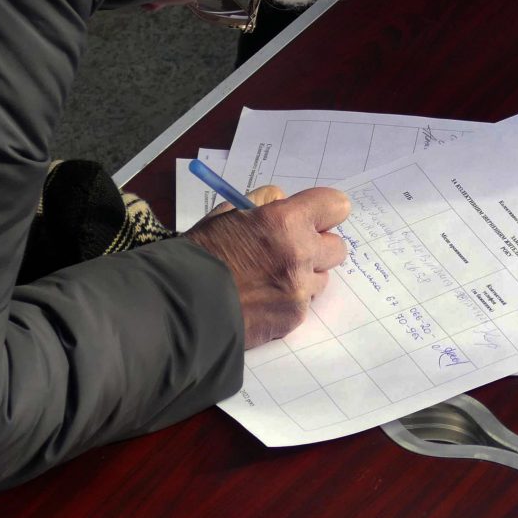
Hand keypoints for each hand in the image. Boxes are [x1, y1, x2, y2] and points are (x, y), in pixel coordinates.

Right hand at [186, 186, 350, 347]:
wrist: (181, 307)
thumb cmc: (200, 254)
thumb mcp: (227, 214)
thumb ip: (263, 203)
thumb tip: (283, 200)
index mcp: (285, 221)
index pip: (336, 205)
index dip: (324, 211)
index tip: (313, 217)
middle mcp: (300, 254)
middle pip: (337, 246)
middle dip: (317, 246)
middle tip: (290, 250)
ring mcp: (300, 289)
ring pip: (322, 278)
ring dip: (305, 275)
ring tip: (270, 278)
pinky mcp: (294, 317)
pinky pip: (304, 303)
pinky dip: (289, 300)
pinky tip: (262, 300)